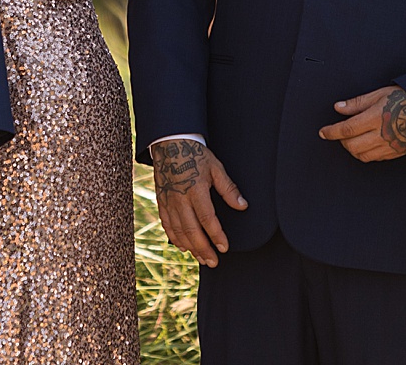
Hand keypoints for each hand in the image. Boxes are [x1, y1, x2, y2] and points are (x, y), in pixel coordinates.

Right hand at [151, 139, 245, 266]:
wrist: (169, 144)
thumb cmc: (195, 154)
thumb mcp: (216, 168)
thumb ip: (229, 189)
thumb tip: (243, 206)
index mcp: (195, 190)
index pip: (207, 219)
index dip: (216, 235)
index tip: (224, 247)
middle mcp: (180, 198)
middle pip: (191, 230)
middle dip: (203, 249)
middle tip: (214, 262)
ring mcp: (169, 201)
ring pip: (178, 231)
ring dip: (190, 247)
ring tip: (202, 259)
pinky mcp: (161, 202)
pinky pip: (167, 224)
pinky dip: (174, 238)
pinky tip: (183, 247)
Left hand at [319, 86, 405, 161]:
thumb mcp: (379, 94)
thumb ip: (357, 103)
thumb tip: (339, 107)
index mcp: (375, 118)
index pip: (346, 129)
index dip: (331, 132)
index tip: (323, 132)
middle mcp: (382, 135)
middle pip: (351, 146)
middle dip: (341, 141)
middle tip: (339, 133)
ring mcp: (389, 146)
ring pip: (362, 155)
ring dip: (352, 148)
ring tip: (352, 139)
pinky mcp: (396, 153)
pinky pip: (375, 159)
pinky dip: (365, 153)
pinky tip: (366, 144)